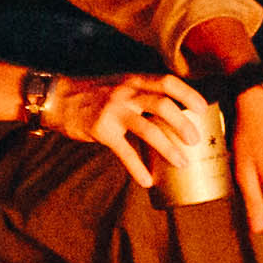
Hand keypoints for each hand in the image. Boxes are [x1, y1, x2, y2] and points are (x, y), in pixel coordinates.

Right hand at [56, 75, 194, 188]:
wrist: (57, 98)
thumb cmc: (92, 94)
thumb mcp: (119, 85)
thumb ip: (142, 93)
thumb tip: (171, 113)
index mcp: (134, 80)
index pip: (167, 81)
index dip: (188, 94)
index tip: (204, 108)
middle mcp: (126, 92)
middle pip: (162, 105)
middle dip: (183, 123)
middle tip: (196, 141)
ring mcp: (113, 111)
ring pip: (148, 129)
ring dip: (168, 148)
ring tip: (182, 162)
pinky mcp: (101, 130)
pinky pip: (124, 151)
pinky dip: (137, 168)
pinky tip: (147, 181)